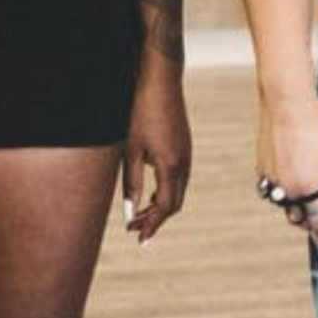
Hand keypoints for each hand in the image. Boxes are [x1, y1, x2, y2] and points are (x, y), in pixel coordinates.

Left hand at [121, 69, 191, 243]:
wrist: (161, 79)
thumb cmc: (141, 112)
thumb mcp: (130, 150)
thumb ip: (131, 183)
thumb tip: (130, 212)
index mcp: (171, 166)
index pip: (165, 207)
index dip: (152, 225)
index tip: (139, 238)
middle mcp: (184, 163)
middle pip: (175, 203)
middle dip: (156, 219)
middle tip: (134, 228)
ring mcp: (187, 153)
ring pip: (178, 191)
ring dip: (161, 205)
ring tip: (140, 213)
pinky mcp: (185, 145)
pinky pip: (180, 177)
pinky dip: (166, 190)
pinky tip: (150, 190)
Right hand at [256, 89, 317, 257]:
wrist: (286, 102)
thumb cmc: (316, 126)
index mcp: (309, 188)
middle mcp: (288, 190)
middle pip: (302, 219)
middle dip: (315, 221)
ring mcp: (272, 181)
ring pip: (287, 206)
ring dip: (301, 206)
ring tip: (314, 189)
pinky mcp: (262, 170)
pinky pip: (277, 190)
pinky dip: (288, 190)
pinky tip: (298, 174)